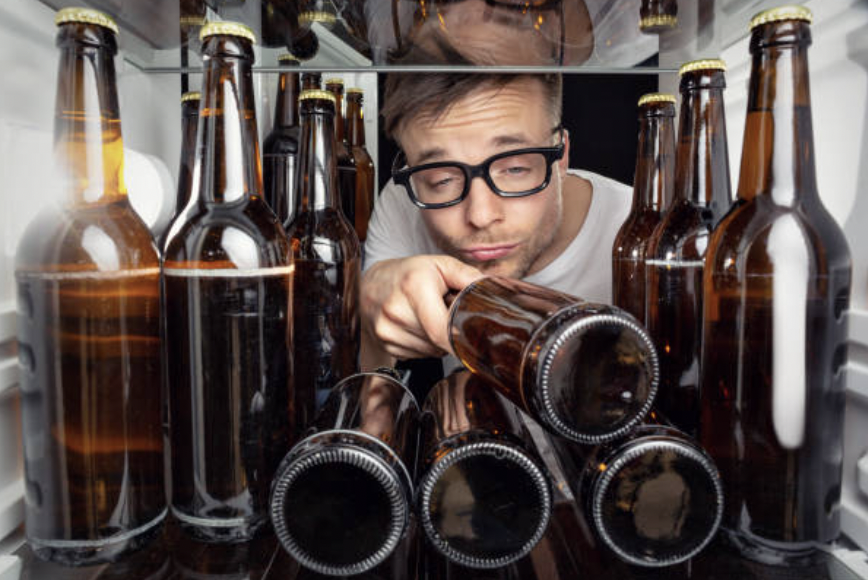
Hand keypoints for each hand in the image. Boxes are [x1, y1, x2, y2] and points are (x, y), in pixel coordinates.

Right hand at [360, 255, 482, 360]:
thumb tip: (494, 289)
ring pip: (431, 351)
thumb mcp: (440, 264)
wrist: (371, 283)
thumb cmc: (409, 273)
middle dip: (451, 332)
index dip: (460, 340)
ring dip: (438, 340)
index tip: (473, 341)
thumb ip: (468, 276)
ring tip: (430, 317)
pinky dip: (425, 345)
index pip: (441, 330)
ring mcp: (387, 330)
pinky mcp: (385, 344)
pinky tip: (418, 326)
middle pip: (440, 341)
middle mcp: (396, 311)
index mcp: (414, 288)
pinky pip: (418, 355)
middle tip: (447, 314)